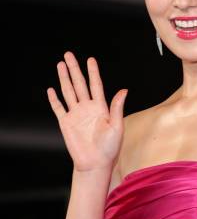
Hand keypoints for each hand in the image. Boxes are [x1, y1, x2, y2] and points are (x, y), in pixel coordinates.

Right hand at [47, 51, 127, 172]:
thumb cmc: (109, 148)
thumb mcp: (116, 126)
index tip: (90, 59)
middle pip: (79, 84)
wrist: (95, 164)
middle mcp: (87, 108)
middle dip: (74, 69)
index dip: (93, 72)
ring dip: (64, 79)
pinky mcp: (66, 123)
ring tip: (60, 64)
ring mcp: (76, 115)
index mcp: (101, 108)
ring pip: (68, 92)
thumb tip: (124, 90)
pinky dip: (54, 99)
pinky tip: (51, 89)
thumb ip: (117, 108)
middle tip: (68, 54)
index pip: (95, 85)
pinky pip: (58, 108)